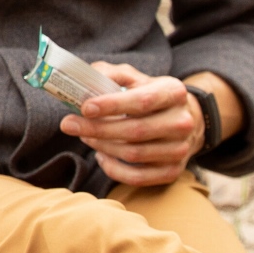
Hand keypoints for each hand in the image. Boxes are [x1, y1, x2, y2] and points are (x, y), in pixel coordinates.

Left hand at [59, 62, 203, 186]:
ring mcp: (180, 149)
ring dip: (102, 147)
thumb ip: (111, 75)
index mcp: (174, 93)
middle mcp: (182, 122)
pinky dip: (114, 169)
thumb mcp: (136, 78)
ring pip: (134, 154)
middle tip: (69, 125)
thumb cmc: (151, 97)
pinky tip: (102, 156)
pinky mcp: (173, 171)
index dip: (112, 105)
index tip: (84, 108)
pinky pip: (138, 177)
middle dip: (97, 129)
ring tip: (86, 136)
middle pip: (136, 131)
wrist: (185, 121)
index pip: (142, 101)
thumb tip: (84, 82)